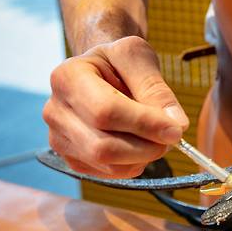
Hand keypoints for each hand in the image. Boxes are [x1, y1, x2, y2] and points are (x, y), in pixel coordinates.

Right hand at [43, 36, 187, 177]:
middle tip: (173, 136)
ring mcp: (59, 138)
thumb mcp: (138, 57)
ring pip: (106, 164)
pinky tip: (142, 145)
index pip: (106, 111)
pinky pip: (108, 173)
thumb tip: (176, 124)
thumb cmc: (118, 62)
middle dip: (147, 146)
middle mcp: (56, 111)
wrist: (101, 71)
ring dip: (143, 157)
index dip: (145, 124)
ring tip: (157, 137)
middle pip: (103, 146)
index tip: (176, 129)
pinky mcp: (72, 158)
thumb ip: (156, 88)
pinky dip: (134, 164)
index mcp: (67, 77)